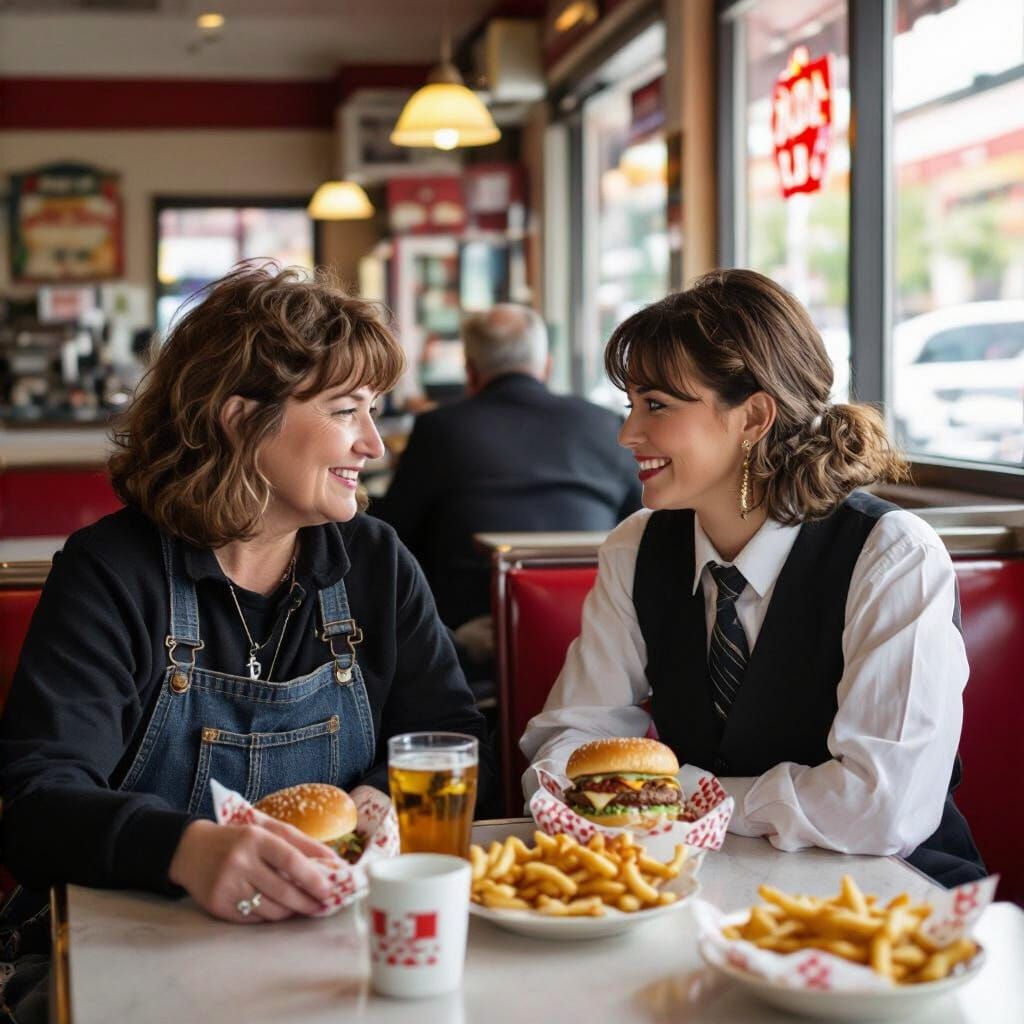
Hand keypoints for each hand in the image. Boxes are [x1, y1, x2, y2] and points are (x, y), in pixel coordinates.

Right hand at [168, 819, 335, 923]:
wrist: (191, 850)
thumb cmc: (240, 838)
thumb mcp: (268, 830)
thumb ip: (302, 843)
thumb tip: (334, 861)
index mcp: (255, 838)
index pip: (290, 860)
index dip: (313, 877)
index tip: (329, 889)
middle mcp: (239, 862)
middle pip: (283, 891)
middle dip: (307, 901)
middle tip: (322, 905)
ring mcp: (227, 886)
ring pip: (270, 909)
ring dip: (291, 911)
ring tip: (302, 906)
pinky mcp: (218, 906)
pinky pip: (254, 918)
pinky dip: (270, 916)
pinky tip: (278, 909)